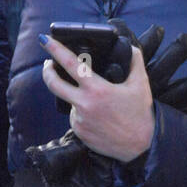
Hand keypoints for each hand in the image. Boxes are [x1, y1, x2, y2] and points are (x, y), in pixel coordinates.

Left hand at [40, 34, 154, 162]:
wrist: (141, 147)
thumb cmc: (141, 115)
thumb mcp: (141, 85)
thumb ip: (135, 61)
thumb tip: (129, 46)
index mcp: (97, 89)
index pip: (70, 64)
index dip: (55, 49)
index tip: (45, 40)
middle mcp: (84, 104)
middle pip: (53, 83)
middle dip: (47, 70)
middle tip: (48, 64)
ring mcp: (80, 120)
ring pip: (70, 102)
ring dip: (77, 98)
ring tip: (97, 104)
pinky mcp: (79, 133)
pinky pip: (75, 118)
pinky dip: (82, 114)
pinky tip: (98, 118)